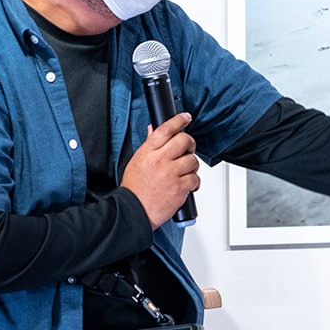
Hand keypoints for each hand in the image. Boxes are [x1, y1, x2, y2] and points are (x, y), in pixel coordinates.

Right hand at [120, 112, 199, 228]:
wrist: (133, 211)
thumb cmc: (134, 189)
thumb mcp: (136, 161)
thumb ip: (148, 145)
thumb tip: (154, 129)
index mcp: (148, 152)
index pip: (166, 129)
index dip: (178, 120)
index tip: (185, 117)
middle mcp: (160, 160)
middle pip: (184, 140)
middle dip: (190, 143)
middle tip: (188, 148)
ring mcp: (171, 174)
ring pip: (192, 160)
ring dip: (192, 165)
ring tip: (184, 172)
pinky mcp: (179, 188)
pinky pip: (195, 178)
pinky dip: (194, 182)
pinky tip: (187, 185)